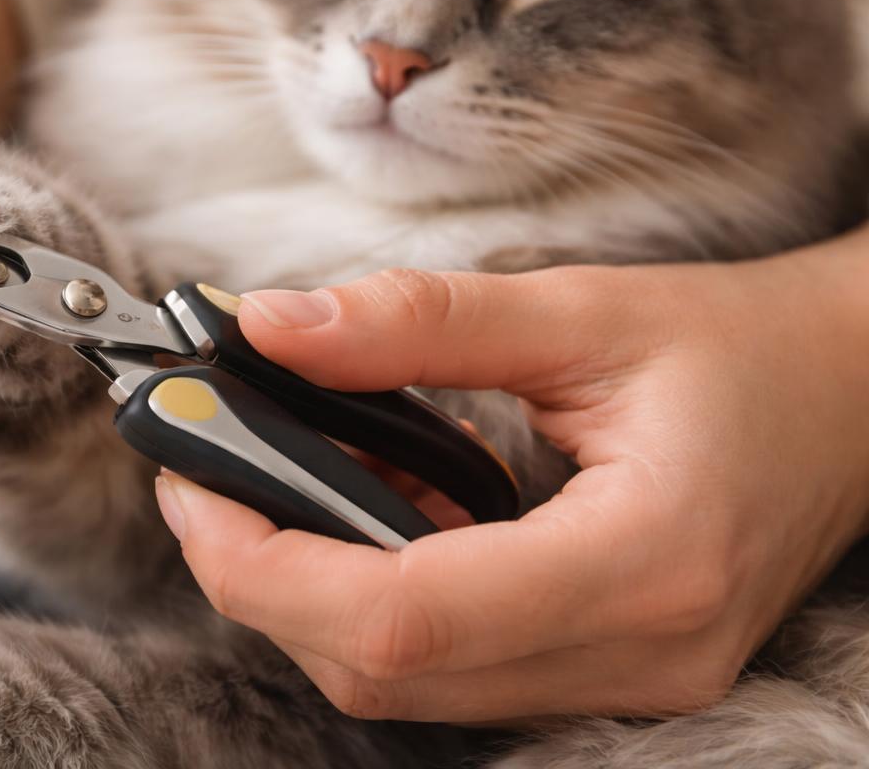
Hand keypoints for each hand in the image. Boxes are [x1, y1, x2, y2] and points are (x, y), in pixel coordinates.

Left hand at [155, 233, 868, 722]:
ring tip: (293, 469)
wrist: (847, 400)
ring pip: (402, 679)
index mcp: (642, 563)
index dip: (264, 560)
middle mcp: (635, 654)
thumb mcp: (580, 312)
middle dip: (260, 574)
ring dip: (311, 583)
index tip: (189, 478)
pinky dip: (374, 590)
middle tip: (206, 466)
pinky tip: (376, 499)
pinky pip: (447, 663)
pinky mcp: (600, 668)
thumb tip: (268, 329)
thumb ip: (417, 323)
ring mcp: (622, 679)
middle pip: (381, 667)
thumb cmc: (737, 350)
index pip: (403, 617)